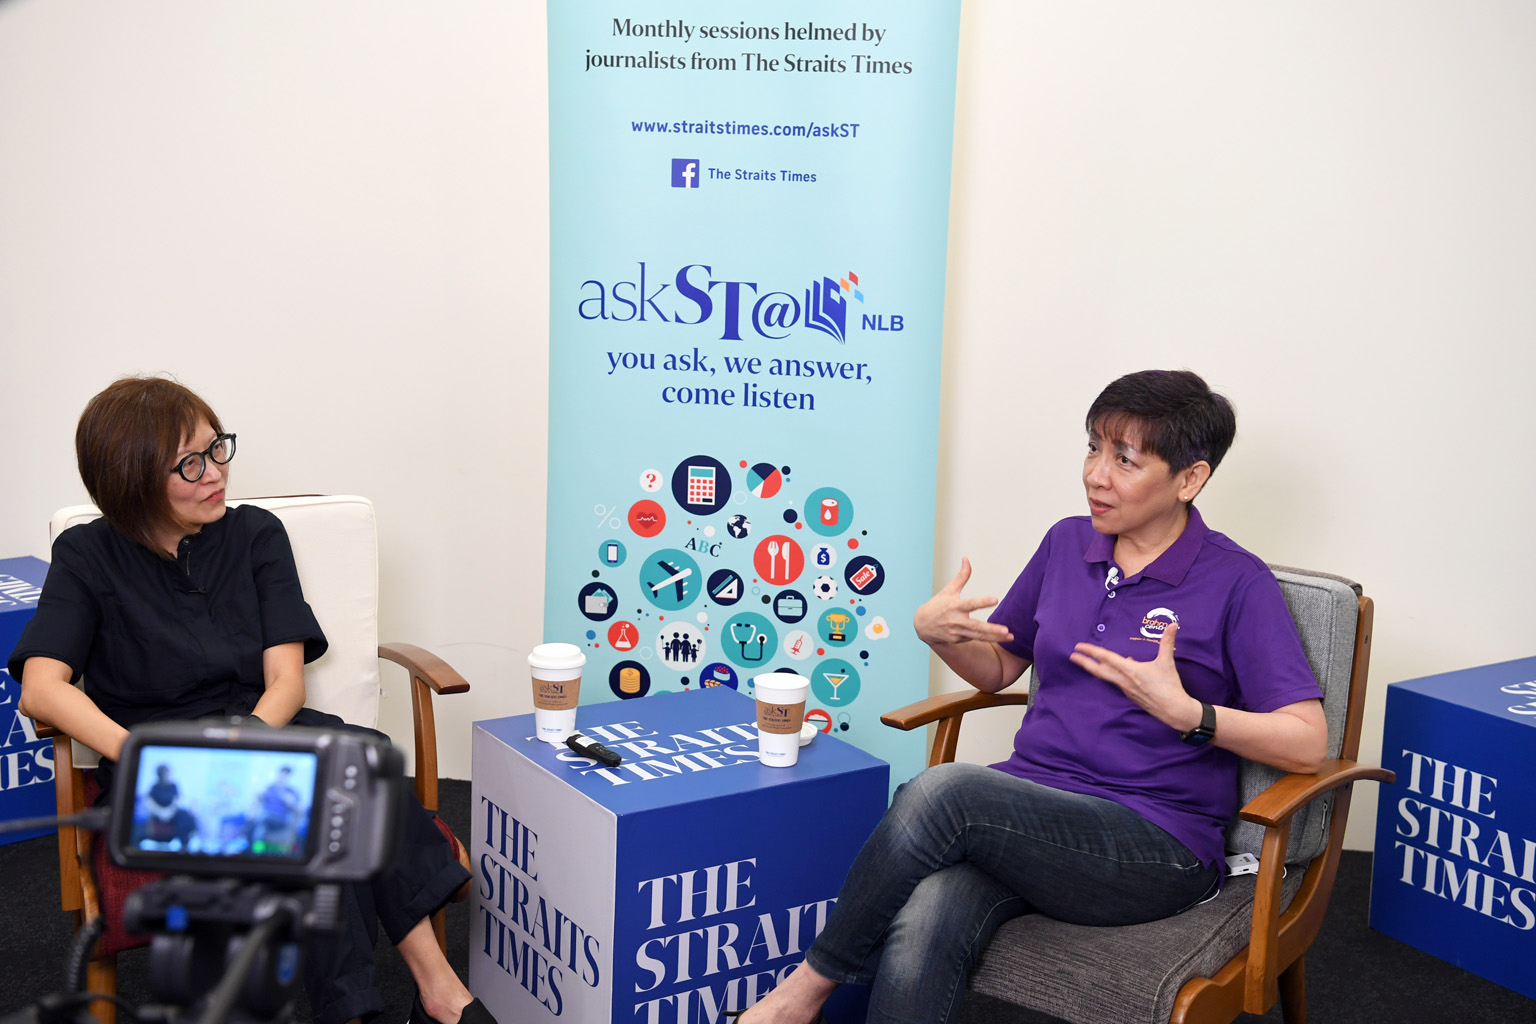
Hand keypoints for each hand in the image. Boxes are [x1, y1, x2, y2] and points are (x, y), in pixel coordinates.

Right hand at [914, 558, 1015, 647]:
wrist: (921, 625)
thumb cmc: (937, 605)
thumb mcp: (949, 590)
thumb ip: (961, 576)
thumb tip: (966, 558)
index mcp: (955, 606)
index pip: (971, 604)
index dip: (983, 601)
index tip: (995, 599)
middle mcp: (956, 620)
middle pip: (976, 626)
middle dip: (992, 629)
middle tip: (1007, 629)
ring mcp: (957, 632)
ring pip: (979, 636)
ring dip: (995, 637)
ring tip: (1010, 637)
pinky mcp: (958, 640)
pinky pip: (975, 639)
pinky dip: (987, 639)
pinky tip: (1000, 638)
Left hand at [1069, 622, 1201, 730]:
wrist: (1173, 710)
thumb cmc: (1169, 686)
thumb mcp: (1167, 662)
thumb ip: (1167, 642)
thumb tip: (1173, 624)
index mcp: (1130, 670)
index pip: (1106, 658)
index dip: (1091, 651)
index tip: (1078, 647)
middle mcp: (1123, 680)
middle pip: (1099, 671)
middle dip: (1084, 663)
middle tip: (1072, 657)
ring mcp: (1126, 689)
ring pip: (1107, 677)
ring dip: (1097, 669)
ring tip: (1090, 662)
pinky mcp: (1131, 696)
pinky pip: (1117, 682)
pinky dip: (1113, 674)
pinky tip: (1118, 670)